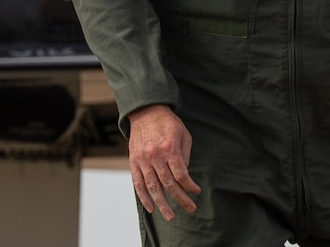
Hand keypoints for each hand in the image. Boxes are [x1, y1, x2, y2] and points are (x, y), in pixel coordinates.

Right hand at [127, 104, 200, 220]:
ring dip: (161, 204)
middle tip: (190, 209)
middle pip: (168, 183)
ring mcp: (143, 160)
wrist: (146, 113)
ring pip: (152, 187)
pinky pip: (138, 184)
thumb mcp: (183, 135)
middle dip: (180, 199)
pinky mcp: (134, 163)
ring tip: (170, 216)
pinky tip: (151, 208)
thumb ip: (184, 156)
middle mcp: (155, 156)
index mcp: (170, 148)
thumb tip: (185, 177)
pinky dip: (144, 197)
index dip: (189, 185)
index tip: (196, 192)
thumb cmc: (169, 124)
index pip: (180, 173)